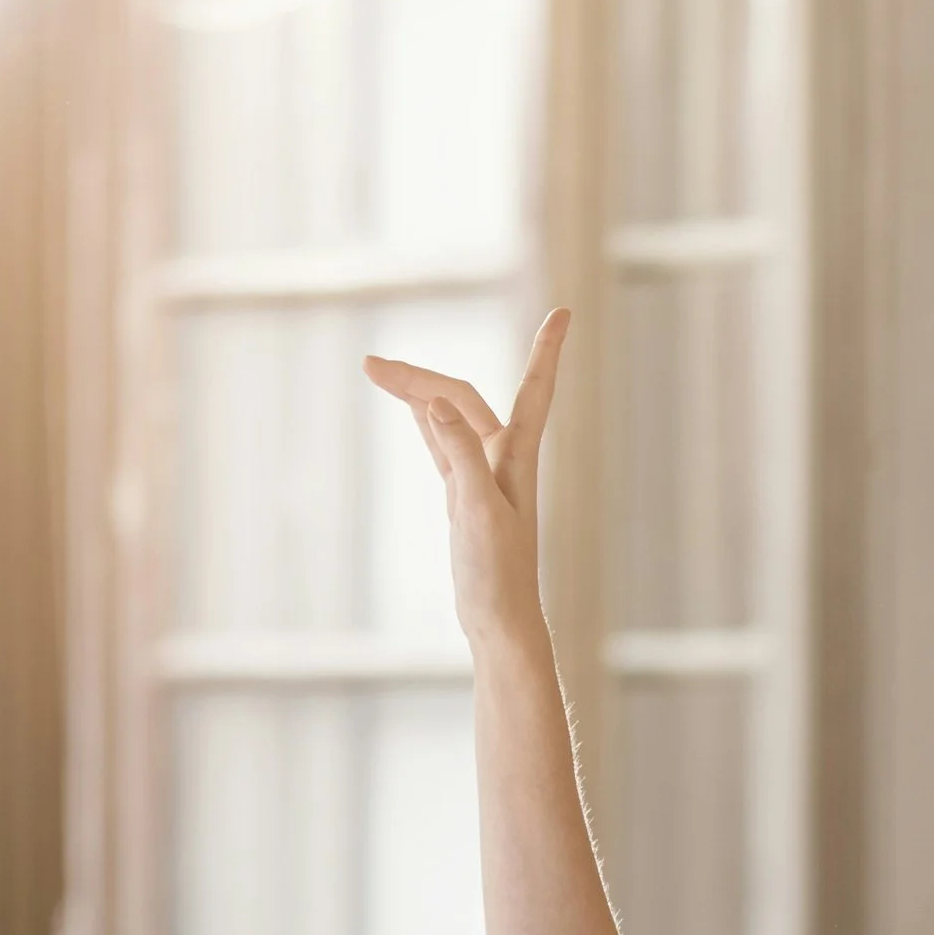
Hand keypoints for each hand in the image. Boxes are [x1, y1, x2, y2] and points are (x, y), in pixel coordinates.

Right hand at [368, 308, 568, 648]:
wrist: (500, 622)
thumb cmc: (498, 575)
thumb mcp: (477, 511)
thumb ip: (461, 455)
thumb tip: (438, 404)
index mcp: (515, 458)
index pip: (534, 389)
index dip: (547, 350)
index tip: (563, 312)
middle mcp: (503, 460)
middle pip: (461, 399)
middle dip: (418, 376)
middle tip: (370, 365)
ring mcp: (482, 478)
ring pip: (449, 418)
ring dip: (417, 393)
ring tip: (377, 371)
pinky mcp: (466, 498)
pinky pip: (444, 446)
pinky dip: (426, 422)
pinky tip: (414, 409)